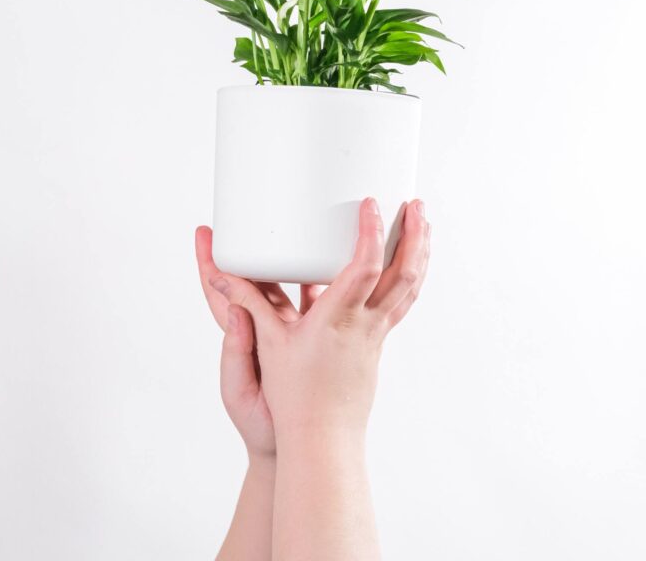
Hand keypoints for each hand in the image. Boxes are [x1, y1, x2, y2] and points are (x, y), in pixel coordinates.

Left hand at [195, 227, 323, 458]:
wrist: (293, 445)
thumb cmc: (257, 424)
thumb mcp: (238, 389)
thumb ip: (235, 351)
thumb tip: (235, 308)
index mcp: (240, 335)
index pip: (219, 291)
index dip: (209, 262)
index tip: (203, 232)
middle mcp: (263, 325)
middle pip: (252, 275)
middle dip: (248, 244)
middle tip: (249, 213)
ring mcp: (288, 327)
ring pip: (285, 281)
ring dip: (285, 254)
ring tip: (292, 223)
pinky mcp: (312, 333)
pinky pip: (315, 295)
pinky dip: (319, 274)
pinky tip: (331, 255)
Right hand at [206, 197, 429, 441]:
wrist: (322, 441)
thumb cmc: (293, 398)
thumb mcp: (266, 346)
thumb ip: (248, 305)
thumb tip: (222, 274)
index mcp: (337, 321)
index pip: (364, 270)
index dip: (371, 234)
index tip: (371, 204)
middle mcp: (365, 325)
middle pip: (404, 274)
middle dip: (415, 235)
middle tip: (416, 204)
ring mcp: (376, 334)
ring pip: (410, 287)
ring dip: (420, 252)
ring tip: (423, 223)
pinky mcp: (377, 340)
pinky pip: (401, 300)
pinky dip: (408, 275)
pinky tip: (407, 262)